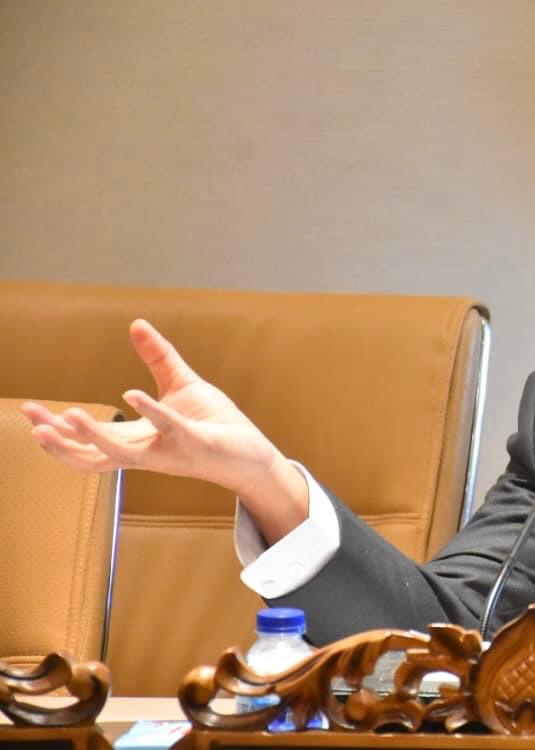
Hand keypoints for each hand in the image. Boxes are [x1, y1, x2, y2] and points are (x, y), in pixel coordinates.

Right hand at [22, 320, 307, 541]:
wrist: (251, 451)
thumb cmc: (215, 424)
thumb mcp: (181, 385)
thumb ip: (158, 358)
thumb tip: (135, 324)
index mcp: (137, 439)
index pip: (87, 443)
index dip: (57, 431)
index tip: (30, 412)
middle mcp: (146, 452)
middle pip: (92, 455)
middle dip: (60, 442)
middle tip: (34, 424)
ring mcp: (169, 451)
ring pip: (121, 452)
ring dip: (93, 435)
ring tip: (67, 416)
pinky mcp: (195, 443)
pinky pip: (169, 429)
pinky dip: (150, 412)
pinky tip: (130, 394)